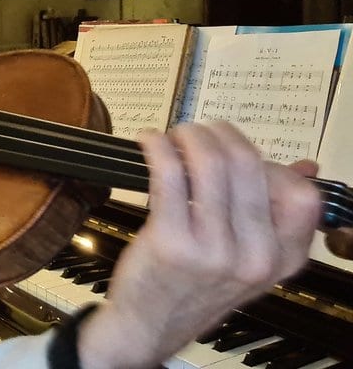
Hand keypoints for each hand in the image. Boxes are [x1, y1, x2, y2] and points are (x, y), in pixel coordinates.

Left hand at [75, 122, 320, 368]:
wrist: (151, 324)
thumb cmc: (195, 283)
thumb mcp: (246, 256)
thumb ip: (271, 212)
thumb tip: (304, 167)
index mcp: (283, 258)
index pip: (302, 194)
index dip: (269, 163)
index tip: (237, 155)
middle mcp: (256, 257)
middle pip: (249, 165)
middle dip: (218, 134)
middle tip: (197, 132)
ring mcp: (214, 252)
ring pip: (210, 163)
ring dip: (188, 135)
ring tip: (174, 136)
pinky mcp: (172, 243)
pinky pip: (170, 174)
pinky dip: (158, 147)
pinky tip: (151, 142)